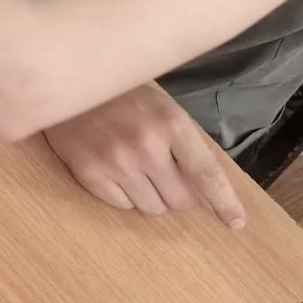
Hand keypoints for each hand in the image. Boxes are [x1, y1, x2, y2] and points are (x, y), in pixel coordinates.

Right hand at [42, 85, 246, 229]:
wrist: (67, 80)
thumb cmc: (122, 95)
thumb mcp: (162, 108)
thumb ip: (184, 145)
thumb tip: (205, 192)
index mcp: (170, 124)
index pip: (207, 175)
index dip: (225, 204)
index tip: (235, 223)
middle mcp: (145, 146)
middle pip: (180, 200)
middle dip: (178, 194)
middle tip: (164, 175)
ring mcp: (115, 161)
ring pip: (152, 207)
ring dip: (150, 195)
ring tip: (135, 169)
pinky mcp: (88, 172)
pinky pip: (121, 205)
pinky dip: (123, 195)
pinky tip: (114, 170)